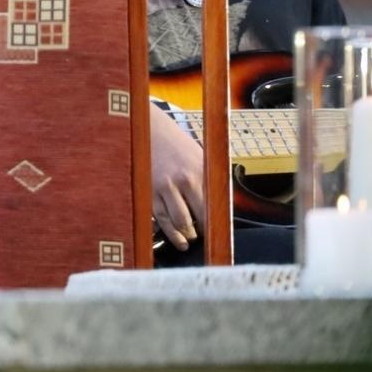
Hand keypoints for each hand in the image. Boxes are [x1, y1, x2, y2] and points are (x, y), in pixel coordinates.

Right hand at [150, 103, 204, 250]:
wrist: (150, 131)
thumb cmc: (178, 145)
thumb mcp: (201, 158)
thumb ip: (211, 180)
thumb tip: (223, 206)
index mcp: (198, 173)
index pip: (210, 209)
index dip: (214, 227)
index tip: (218, 236)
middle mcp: (180, 181)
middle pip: (193, 220)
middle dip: (199, 234)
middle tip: (202, 238)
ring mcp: (162, 188)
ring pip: (175, 223)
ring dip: (183, 236)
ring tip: (188, 240)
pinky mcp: (148, 192)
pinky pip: (159, 218)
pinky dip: (167, 230)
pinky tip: (173, 236)